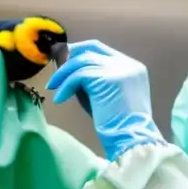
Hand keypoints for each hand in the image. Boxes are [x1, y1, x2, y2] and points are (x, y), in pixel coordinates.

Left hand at [46, 40, 164, 160]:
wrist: (131, 140)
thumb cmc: (119, 126)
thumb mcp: (109, 96)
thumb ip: (96, 80)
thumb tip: (70, 69)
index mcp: (133, 68)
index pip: (102, 49)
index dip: (81, 52)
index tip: (66, 62)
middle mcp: (128, 64)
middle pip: (92, 48)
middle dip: (70, 57)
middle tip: (56, 73)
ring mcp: (119, 69)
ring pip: (82, 60)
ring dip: (64, 74)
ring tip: (53, 87)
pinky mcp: (107, 78)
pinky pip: (78, 75)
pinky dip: (66, 86)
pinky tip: (60, 99)